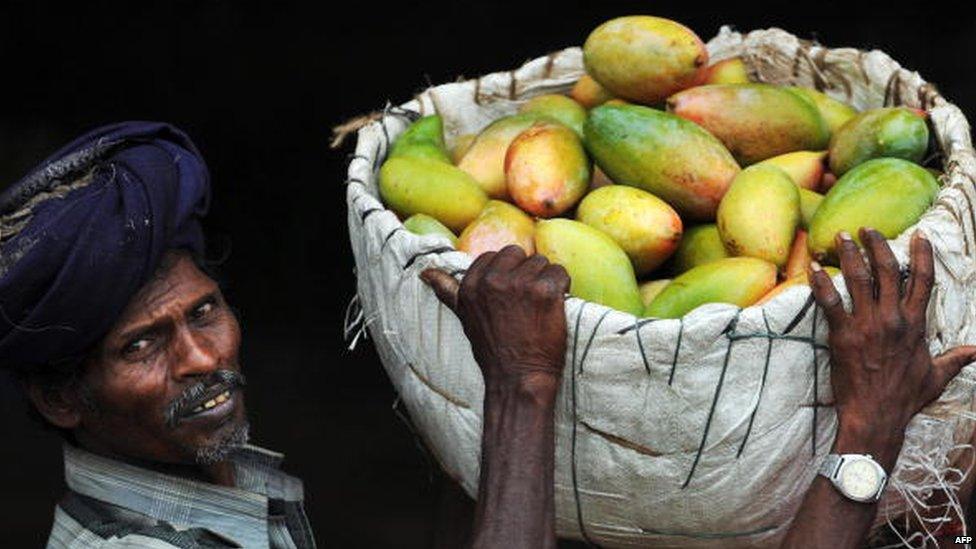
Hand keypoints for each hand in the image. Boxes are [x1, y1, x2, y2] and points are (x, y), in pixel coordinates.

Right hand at [420, 245, 569, 389]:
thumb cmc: (493, 352)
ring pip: (542, 263)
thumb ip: (448, 291)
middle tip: (527, 302)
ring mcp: (520, 284)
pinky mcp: (545, 291)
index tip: (510, 298)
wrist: (518, 380)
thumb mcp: (464, 317)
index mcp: (472, 285)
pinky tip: (553, 309)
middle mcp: (493, 280)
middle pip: (518, 254)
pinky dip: (562, 289)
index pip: (495, 256)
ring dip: (546, 281)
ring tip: (540, 308)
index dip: (508, 275)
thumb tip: (425, 272)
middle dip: (526, 273)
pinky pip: (560, 273)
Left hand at [809, 228, 975, 467]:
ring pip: (859, 279)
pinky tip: (813, 267)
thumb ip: (955, 359)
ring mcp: (868, 324)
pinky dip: (821, 283)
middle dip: (877, 245)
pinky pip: (830, 302)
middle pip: (887, 270)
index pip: (923, 280)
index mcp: (916, 324)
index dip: (922, 255)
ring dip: (849, 254)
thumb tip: (975, 352)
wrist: (877, 415)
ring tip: (841, 237)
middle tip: (866, 229)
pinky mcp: (843, 334)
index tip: (917, 235)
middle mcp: (893, 318)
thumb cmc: (905, 398)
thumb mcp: (936, 376)